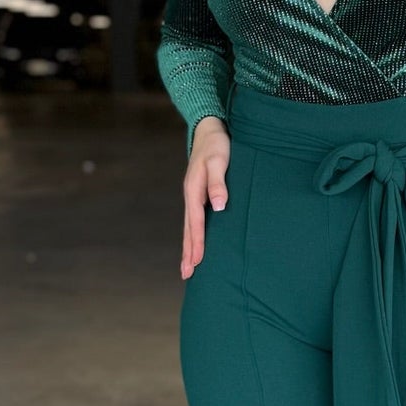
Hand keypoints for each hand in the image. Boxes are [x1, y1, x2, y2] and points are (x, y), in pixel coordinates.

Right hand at [180, 115, 229, 278]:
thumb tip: (218, 207)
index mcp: (194, 190)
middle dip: (188, 252)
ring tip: (188, 267)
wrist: (209, 130)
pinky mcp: (200, 195)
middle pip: (188, 230)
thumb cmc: (216, 144)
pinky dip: (194, 235)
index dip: (197, 242)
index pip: (196, 222)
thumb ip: (217, 183)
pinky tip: (197, 245)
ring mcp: (194, 197)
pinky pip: (196, 221)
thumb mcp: (219, 160)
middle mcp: (191, 196)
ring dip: (189, 247)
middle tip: (187, 275)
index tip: (196, 262)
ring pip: (190, 227)